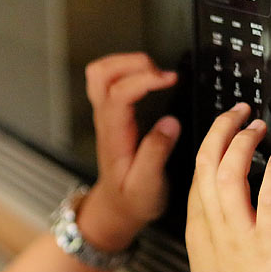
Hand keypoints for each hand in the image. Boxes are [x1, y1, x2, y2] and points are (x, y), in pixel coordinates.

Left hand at [80, 53, 180, 251]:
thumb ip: (157, 153)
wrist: (117, 208)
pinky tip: (148, 77)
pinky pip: (109, 80)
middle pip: (100, 74)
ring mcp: (105, 115)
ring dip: (126, 62)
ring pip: (100, 73)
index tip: (169, 79)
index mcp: (114, 135)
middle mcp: (105, 121)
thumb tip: (170, 122)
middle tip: (160, 72)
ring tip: (155, 71)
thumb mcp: (147, 185)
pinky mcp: (111, 114)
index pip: (118, 94)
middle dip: (131, 62)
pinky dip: (127, 69)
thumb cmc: (132, 199)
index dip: (143, 79)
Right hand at [185, 103, 270, 271]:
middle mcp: (214, 231)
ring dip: (243, 143)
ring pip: (229, 174)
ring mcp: (239, 237)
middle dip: (221, 132)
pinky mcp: (269, 245)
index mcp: (199, 236)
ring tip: (256, 128)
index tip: (221, 134)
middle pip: (207, 166)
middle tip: (237, 114)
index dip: (209, 149)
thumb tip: (232, 218)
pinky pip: (268, 198)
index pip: (196, 179)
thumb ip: (217, 240)